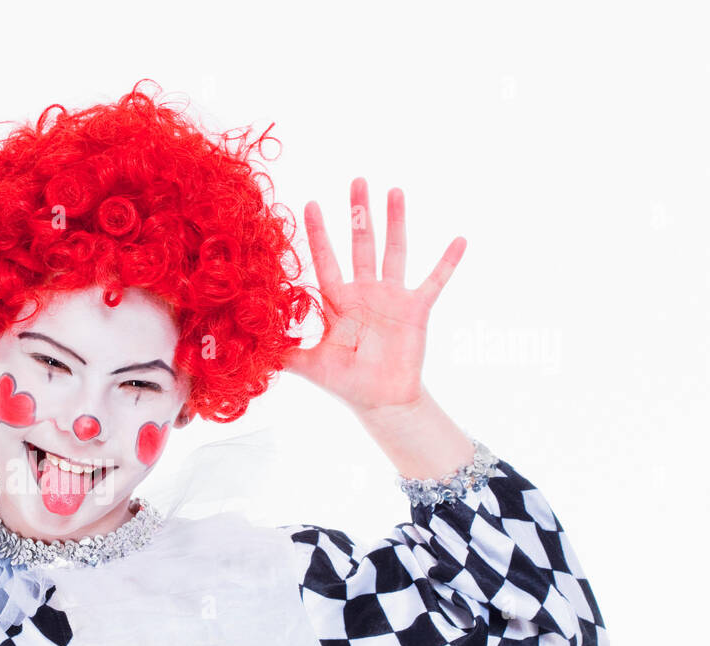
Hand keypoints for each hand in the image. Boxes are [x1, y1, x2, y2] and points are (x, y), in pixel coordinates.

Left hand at [282, 178, 464, 415]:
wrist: (381, 401)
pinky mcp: (416, 309)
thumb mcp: (310, 366)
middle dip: (358, 213)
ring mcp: (392, 298)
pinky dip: (448, 261)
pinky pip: (435, 280)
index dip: (319, 234)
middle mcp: (364, 293)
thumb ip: (284, 352)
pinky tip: (461, 239)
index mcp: (338, 302)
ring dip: (396, 221)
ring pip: (394, 251)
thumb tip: (249, 344)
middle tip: (357, 180)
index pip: (325, 260)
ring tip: (395, 190)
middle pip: (360, 244)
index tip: (310, 204)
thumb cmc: (346, 383)